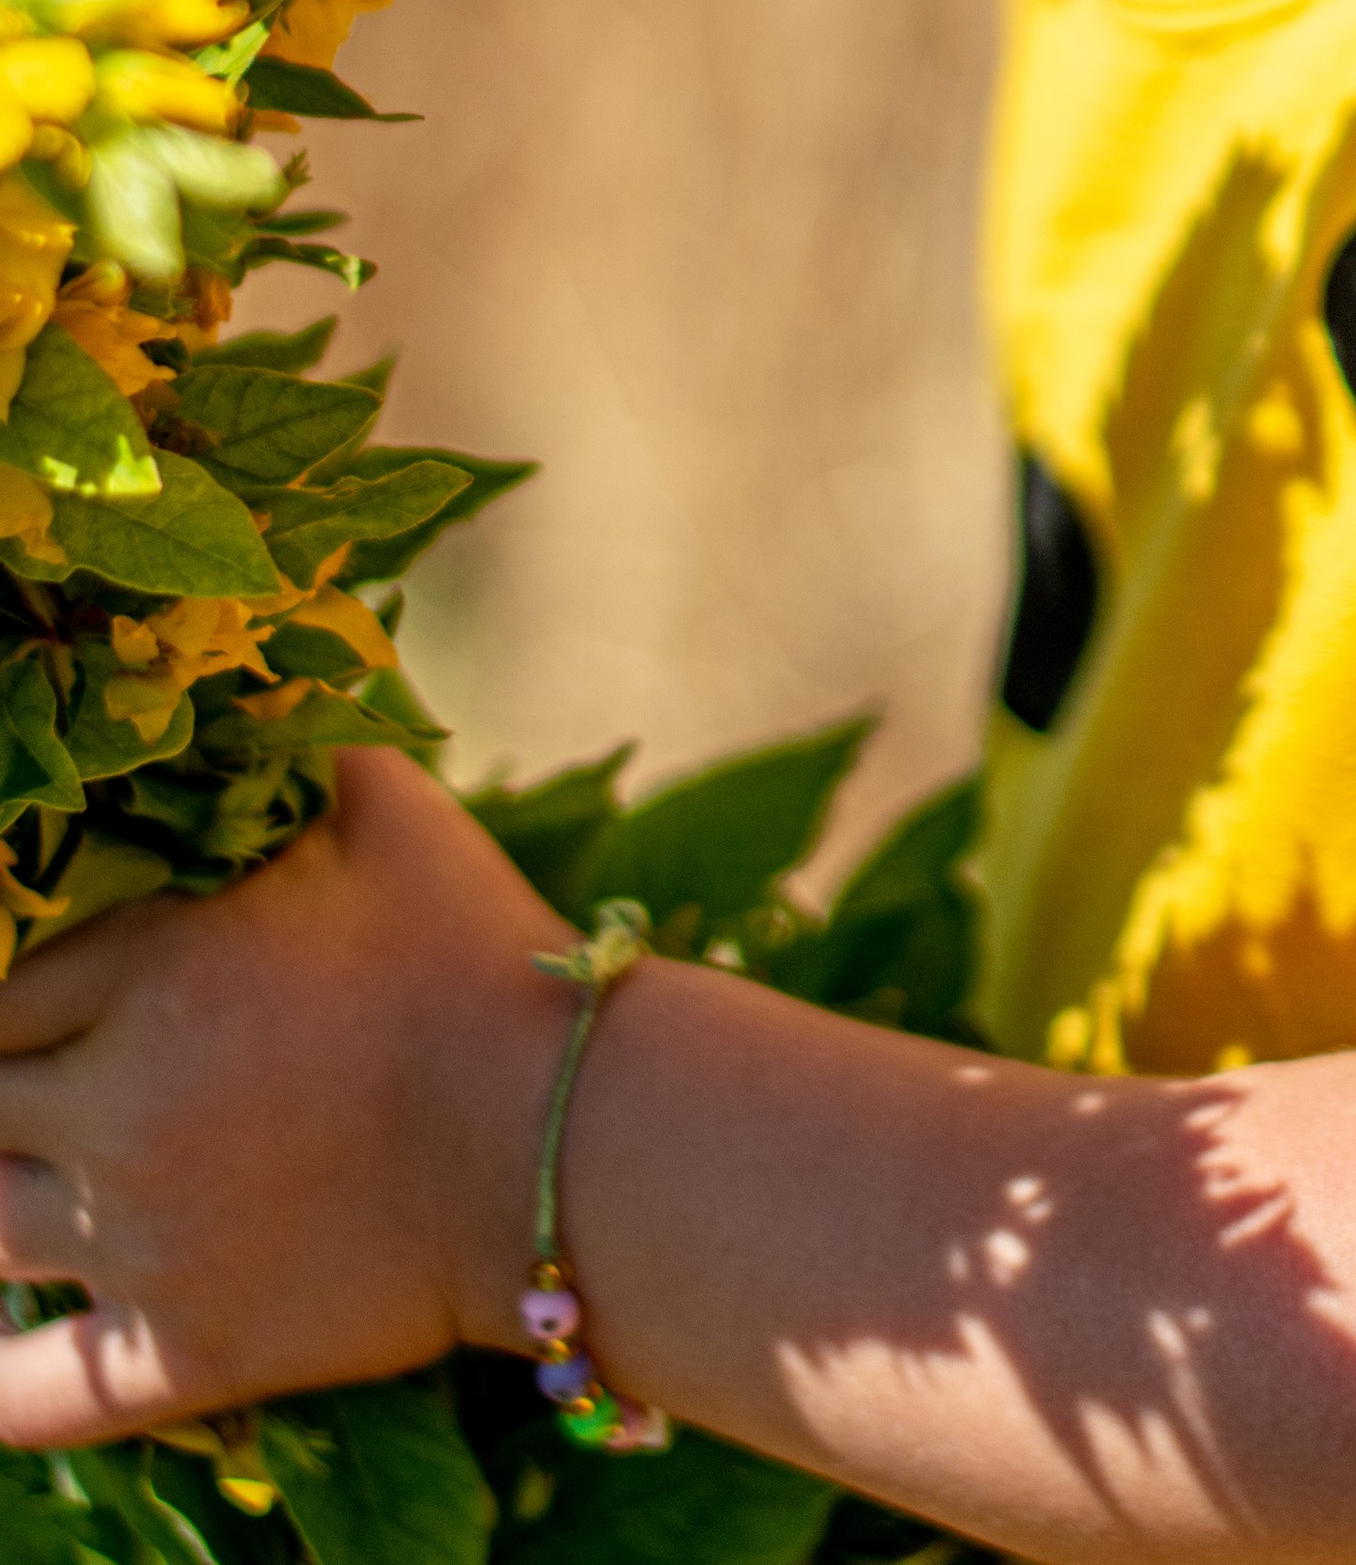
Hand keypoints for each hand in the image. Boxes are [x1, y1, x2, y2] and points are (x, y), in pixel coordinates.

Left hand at [0, 752, 570, 1447]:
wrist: (570, 1137)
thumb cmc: (481, 954)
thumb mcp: (386, 807)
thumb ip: (291, 746)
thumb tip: (238, 690)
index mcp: (154, 977)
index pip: (7, 997)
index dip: (24, 1001)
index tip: (60, 1007)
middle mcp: (120, 1113)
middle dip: (7, 1096)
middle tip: (54, 1091)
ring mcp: (144, 1244)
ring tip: (31, 1182)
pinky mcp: (186, 1349)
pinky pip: (30, 1394)